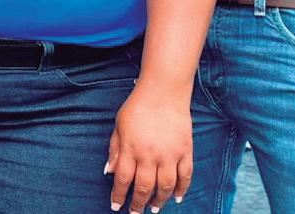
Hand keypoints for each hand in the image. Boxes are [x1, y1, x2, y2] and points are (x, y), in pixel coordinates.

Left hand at [107, 87, 191, 213]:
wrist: (163, 92)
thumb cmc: (137, 107)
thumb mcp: (119, 126)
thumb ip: (115, 150)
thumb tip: (109, 172)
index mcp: (131, 149)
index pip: (123, 179)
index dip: (119, 195)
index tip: (116, 206)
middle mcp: (150, 155)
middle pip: (144, 187)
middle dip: (138, 203)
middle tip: (135, 213)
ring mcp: (170, 154)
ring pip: (165, 186)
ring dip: (159, 200)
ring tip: (154, 209)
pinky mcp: (185, 151)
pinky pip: (185, 176)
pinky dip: (181, 189)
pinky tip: (176, 198)